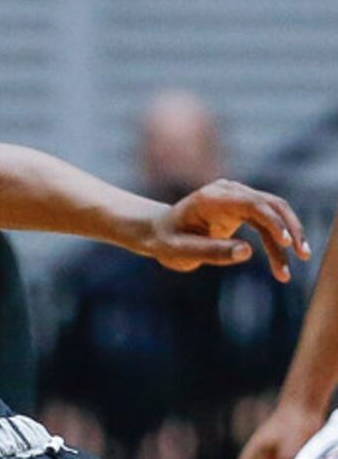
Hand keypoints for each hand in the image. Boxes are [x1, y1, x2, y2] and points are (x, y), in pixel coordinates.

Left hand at [141, 181, 309, 281]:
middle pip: (271, 205)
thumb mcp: (180, 251)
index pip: (251, 203)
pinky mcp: (243, 209)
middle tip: (301, 255)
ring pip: (275, 213)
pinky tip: (282, 266)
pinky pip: (267, 223)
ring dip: (289, 237)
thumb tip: (247, 252)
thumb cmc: (165, 241)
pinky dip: (276, 242)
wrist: (158, 231)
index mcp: (212, 197)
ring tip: (294, 266)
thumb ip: (211, 251)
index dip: (272, 221)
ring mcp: (238, 198)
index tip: (285, 242)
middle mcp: (229, 192)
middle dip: (289, 229)